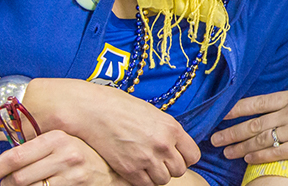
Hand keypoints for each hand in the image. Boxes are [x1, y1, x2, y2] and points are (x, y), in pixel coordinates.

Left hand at [0, 130, 123, 185]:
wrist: (114, 170)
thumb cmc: (81, 155)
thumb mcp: (53, 148)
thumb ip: (20, 154)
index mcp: (58, 137)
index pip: (15, 157)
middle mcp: (67, 154)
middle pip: (18, 178)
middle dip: (5, 184)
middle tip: (4, 184)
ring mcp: (73, 174)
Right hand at [23, 78, 199, 185]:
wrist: (94, 111)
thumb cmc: (122, 108)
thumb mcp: (154, 115)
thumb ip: (168, 132)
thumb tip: (175, 145)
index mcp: (172, 128)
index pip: (193, 156)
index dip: (185, 157)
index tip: (176, 156)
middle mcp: (163, 145)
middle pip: (179, 170)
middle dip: (170, 167)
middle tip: (158, 161)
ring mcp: (146, 158)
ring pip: (163, 180)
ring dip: (156, 176)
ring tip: (145, 166)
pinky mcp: (129, 169)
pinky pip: (145, 185)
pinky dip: (142, 181)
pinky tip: (135, 170)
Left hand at [212, 47, 287, 163]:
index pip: (259, 101)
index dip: (238, 108)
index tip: (223, 114)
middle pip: (255, 124)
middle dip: (232, 132)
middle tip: (214, 139)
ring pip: (261, 140)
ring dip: (241, 147)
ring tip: (226, 152)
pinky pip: (276, 153)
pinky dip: (259, 157)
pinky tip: (248, 160)